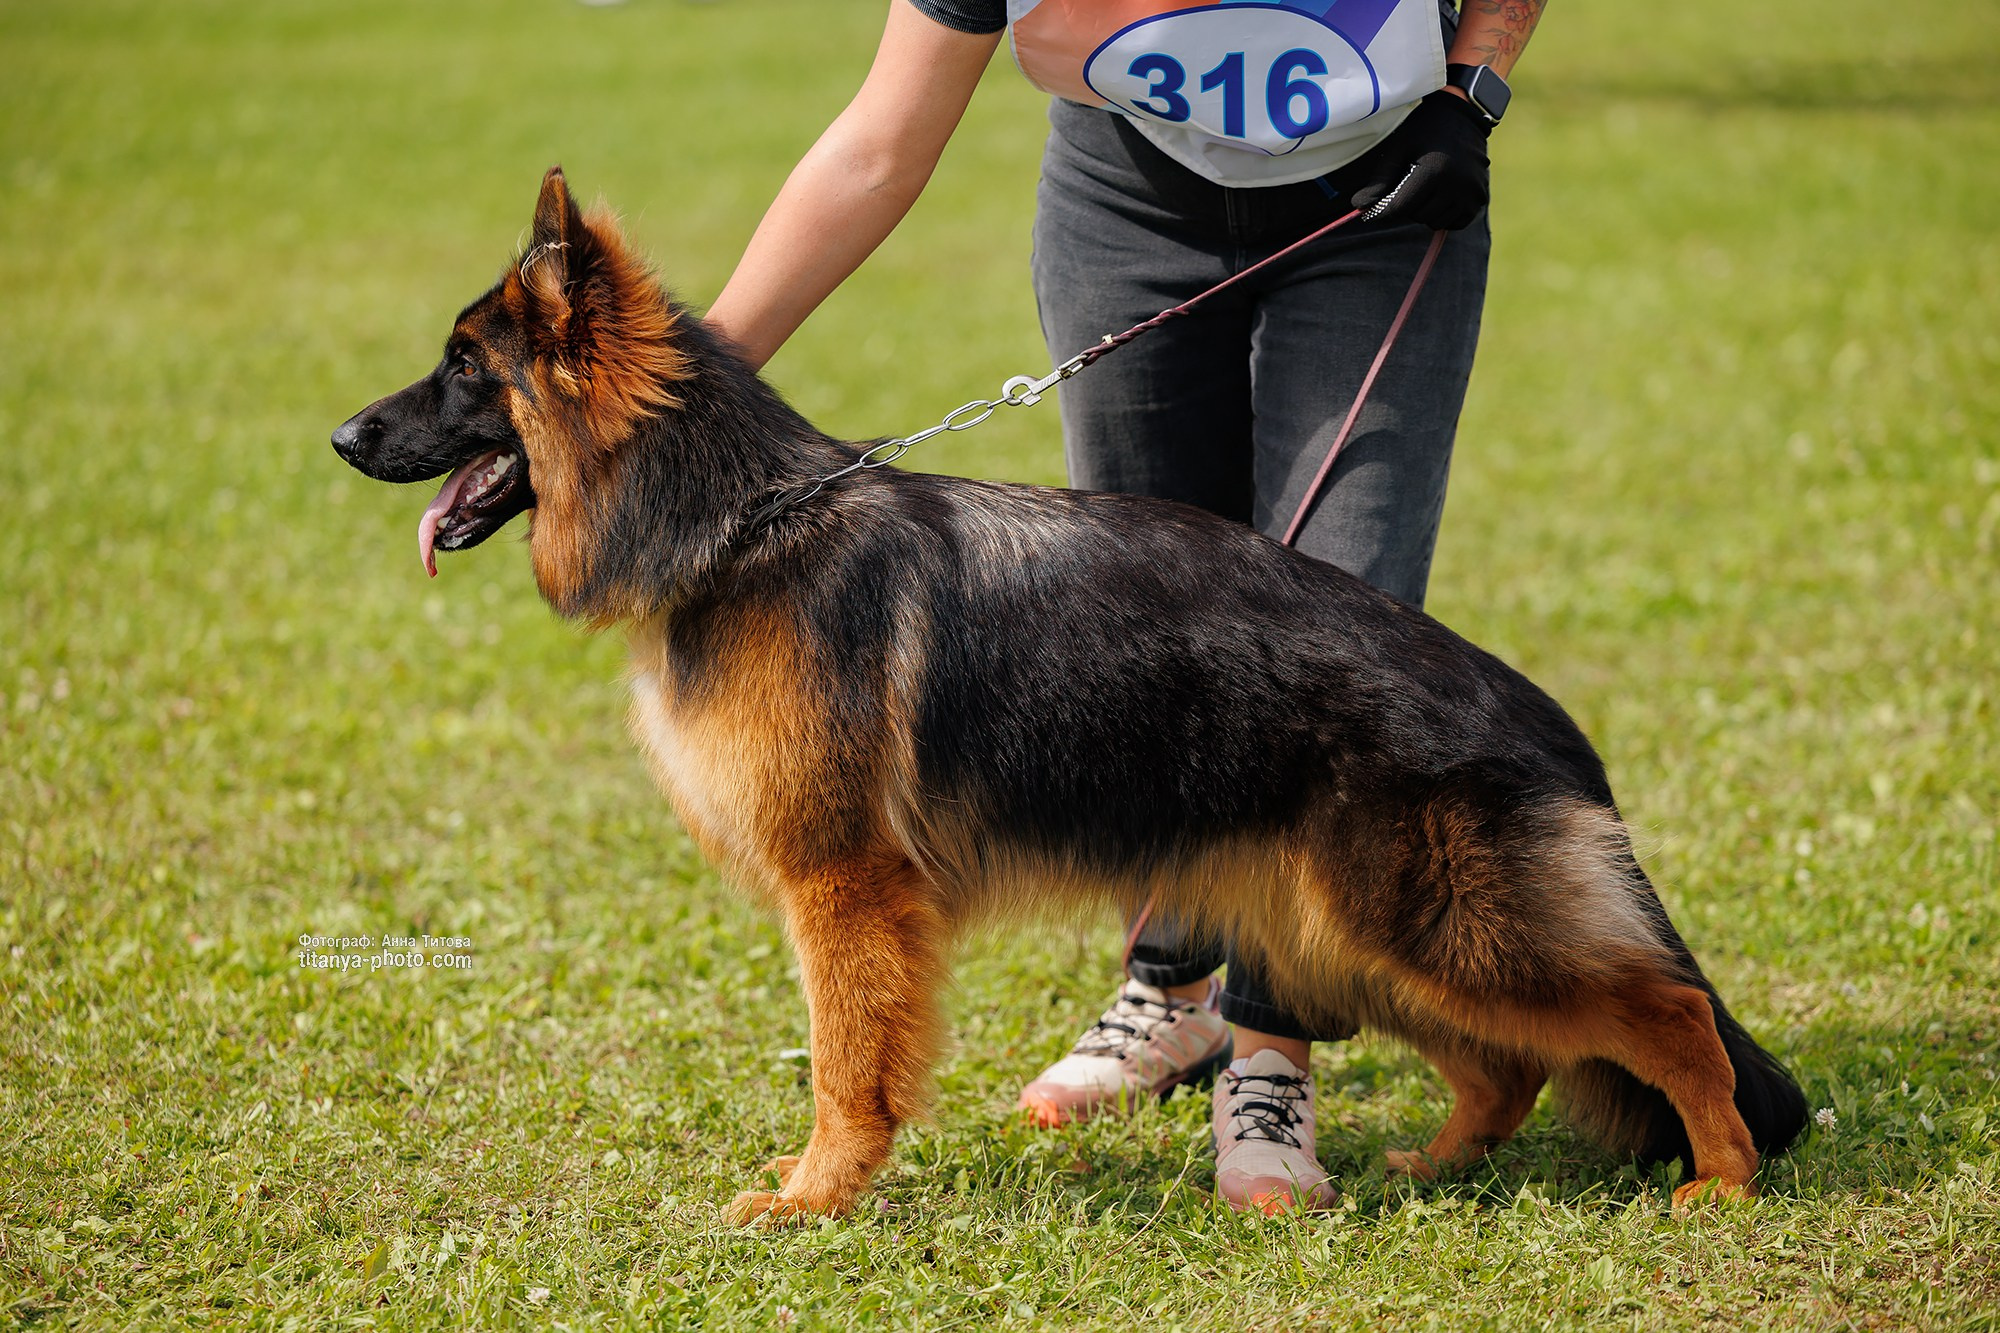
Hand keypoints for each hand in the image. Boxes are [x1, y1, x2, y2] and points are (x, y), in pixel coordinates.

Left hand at [1347, 90, 1491, 230]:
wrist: (1463, 116)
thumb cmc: (1425, 130)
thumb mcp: (1399, 150)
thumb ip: (1380, 180)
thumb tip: (1359, 207)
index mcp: (1434, 171)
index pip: (1400, 208)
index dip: (1383, 211)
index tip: (1373, 210)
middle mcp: (1456, 184)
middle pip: (1417, 216)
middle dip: (1409, 204)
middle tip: (1412, 183)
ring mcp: (1472, 192)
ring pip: (1435, 222)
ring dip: (1426, 210)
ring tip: (1428, 187)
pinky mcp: (1480, 198)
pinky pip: (1455, 223)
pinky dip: (1445, 215)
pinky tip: (1442, 195)